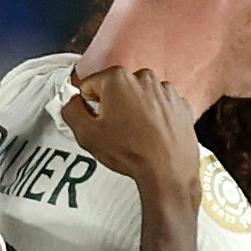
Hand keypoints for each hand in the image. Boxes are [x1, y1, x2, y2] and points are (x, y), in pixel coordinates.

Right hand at [65, 67, 199, 203]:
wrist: (168, 172)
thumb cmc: (133, 153)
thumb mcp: (87, 135)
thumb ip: (71, 111)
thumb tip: (72, 103)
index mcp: (118, 79)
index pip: (91, 85)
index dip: (90, 106)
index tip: (98, 120)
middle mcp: (144, 78)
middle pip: (117, 89)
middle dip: (114, 106)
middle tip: (117, 131)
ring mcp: (166, 90)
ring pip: (139, 97)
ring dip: (135, 111)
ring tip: (136, 136)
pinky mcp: (180, 104)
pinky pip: (160, 106)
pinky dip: (155, 117)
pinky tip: (152, 135)